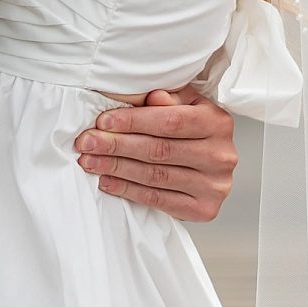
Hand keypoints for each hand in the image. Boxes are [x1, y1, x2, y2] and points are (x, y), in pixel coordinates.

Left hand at [76, 86, 238, 222]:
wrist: (209, 159)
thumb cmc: (189, 125)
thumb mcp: (183, 102)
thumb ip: (167, 97)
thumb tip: (151, 97)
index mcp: (217, 123)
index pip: (170, 121)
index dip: (133, 121)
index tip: (102, 122)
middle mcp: (221, 155)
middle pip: (159, 150)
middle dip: (116, 145)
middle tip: (86, 143)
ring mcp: (215, 185)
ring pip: (155, 176)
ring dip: (116, 168)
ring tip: (89, 162)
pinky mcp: (204, 209)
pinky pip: (159, 200)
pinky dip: (128, 190)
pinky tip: (107, 181)